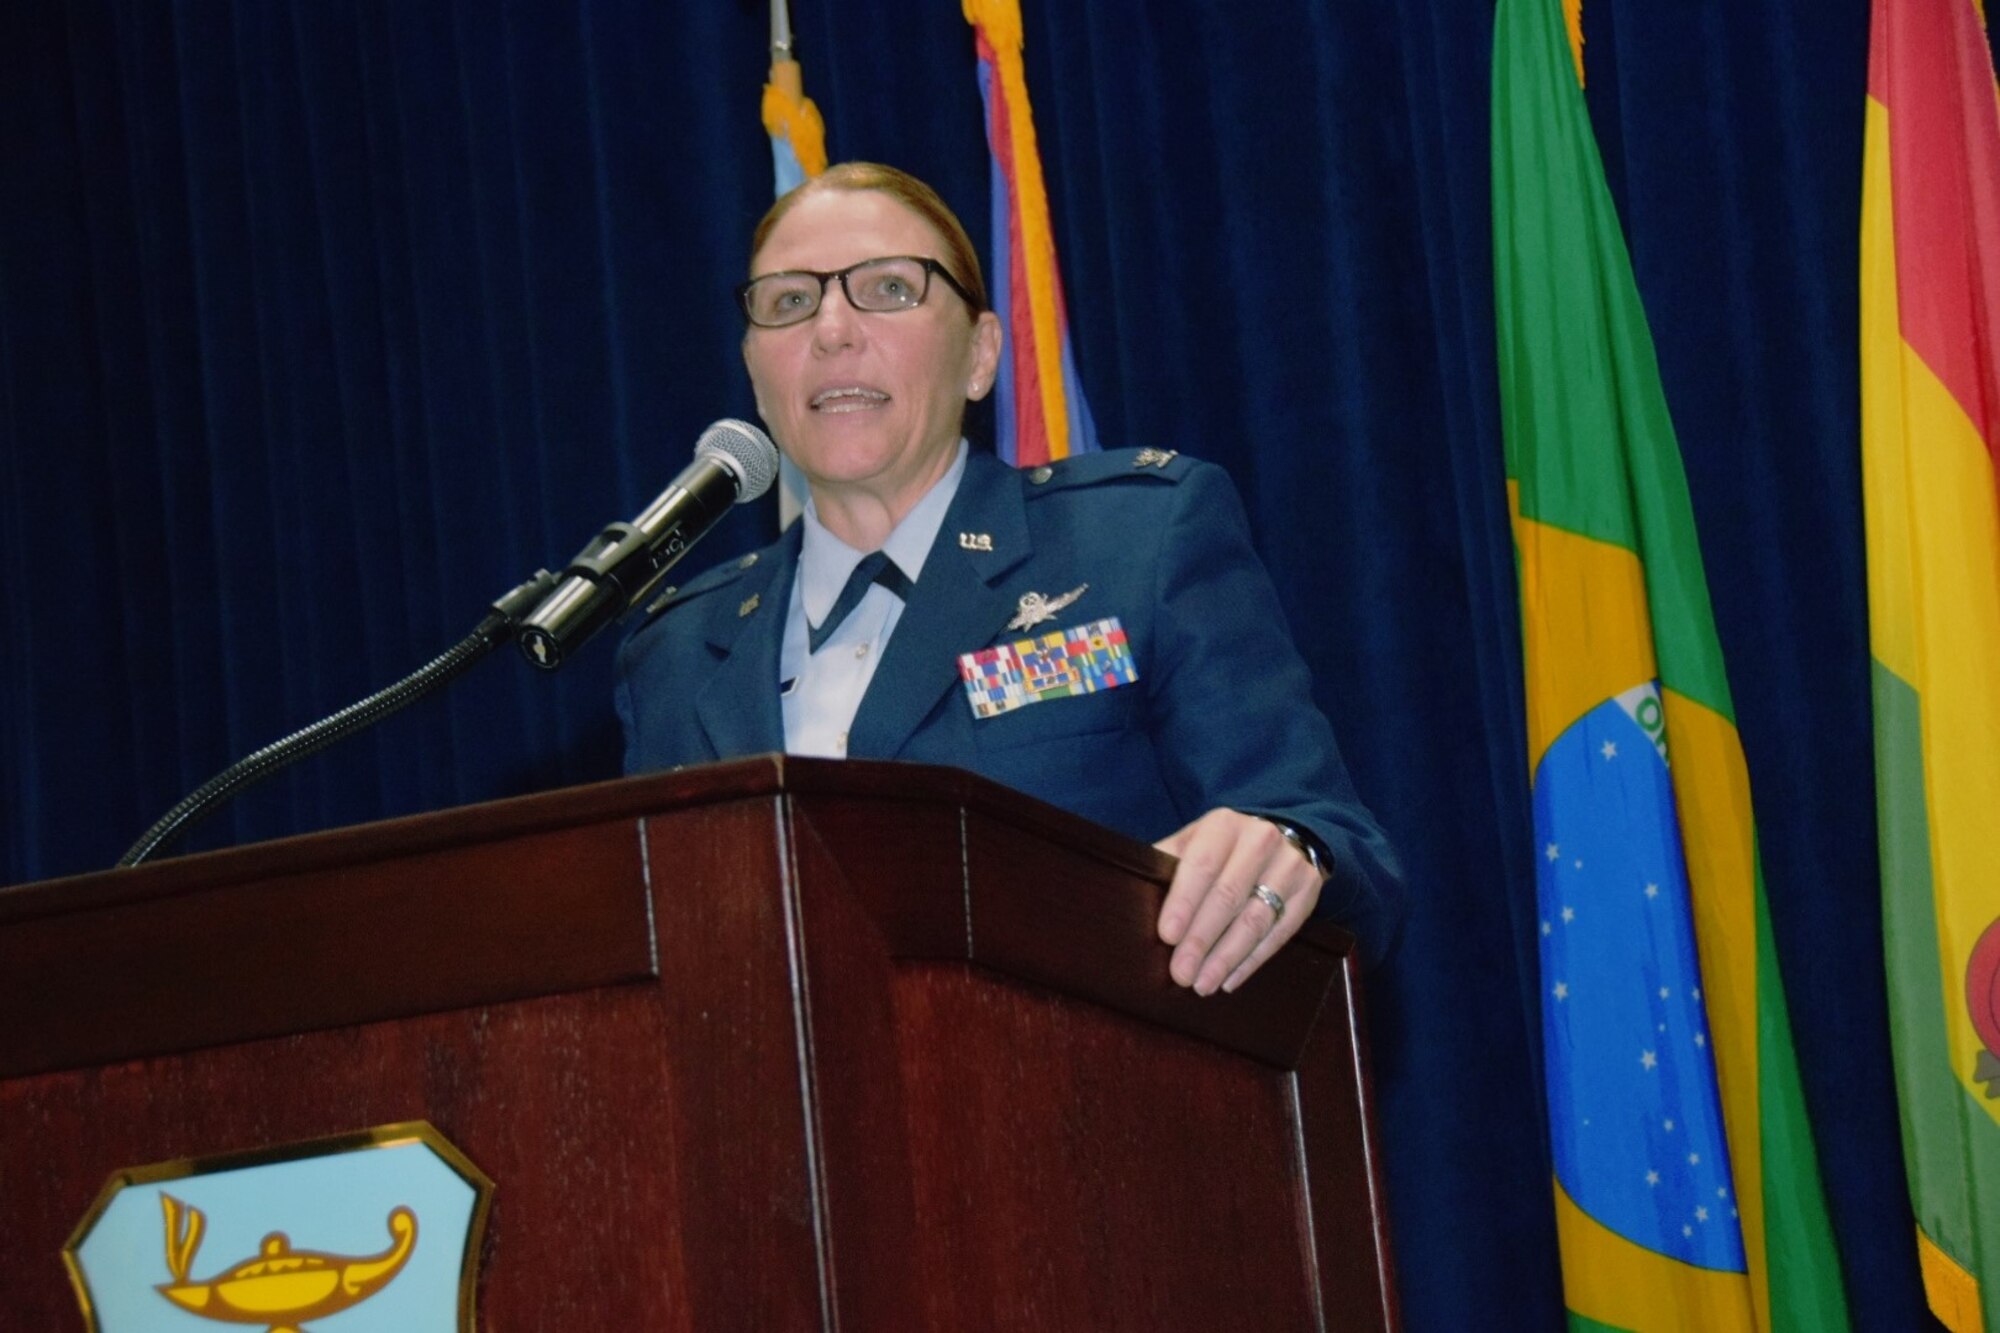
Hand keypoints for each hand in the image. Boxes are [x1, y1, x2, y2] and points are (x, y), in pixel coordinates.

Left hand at [1153, 809, 1326, 994]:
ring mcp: (1289, 866)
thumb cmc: (1221, 848)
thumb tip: (1131, 898)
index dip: (1184, 902)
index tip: (1167, 936)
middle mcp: (1260, 840)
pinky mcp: (1307, 892)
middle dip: (1202, 940)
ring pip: (1255, 919)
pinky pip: (1279, 933)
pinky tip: (1230, 980)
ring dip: (1226, 957)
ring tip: (1203, 984)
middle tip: (1181, 973)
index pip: (1202, 865)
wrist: (1282, 837)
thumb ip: (1166, 864)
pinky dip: (1252, 960)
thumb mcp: (1192, 843)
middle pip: (1228, 896)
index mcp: (1223, 825)